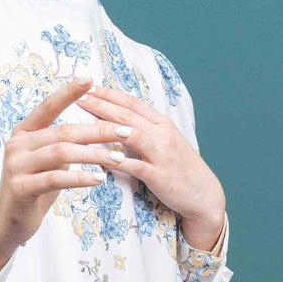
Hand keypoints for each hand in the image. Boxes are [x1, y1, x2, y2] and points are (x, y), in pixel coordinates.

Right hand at [0, 78, 127, 278]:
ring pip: (61, 153)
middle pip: (63, 131)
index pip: (48, 107)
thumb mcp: (49, 161)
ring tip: (117, 158)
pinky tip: (99, 179)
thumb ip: (63, 144)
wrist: (9, 221)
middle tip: (125, 132)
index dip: (68, 92)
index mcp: (24, 131)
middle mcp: (16, 144)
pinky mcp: (20, 188)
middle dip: (98, 130)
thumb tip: (98, 129)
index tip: (90, 79)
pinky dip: (80, 178)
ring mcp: (16, 166)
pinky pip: (56, 178)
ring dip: (94, 155)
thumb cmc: (35, 187)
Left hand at [76, 84, 225, 250]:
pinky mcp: (159, 176)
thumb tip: (119, 120)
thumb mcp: (166, 142)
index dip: (110, 94)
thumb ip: (145, 130)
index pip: (132, 102)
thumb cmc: (180, 168)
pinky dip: (116, 161)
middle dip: (102, 104)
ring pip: (131, 135)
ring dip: (106, 127)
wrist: (203, 194)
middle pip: (128, 114)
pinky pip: (134, 166)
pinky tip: (98, 158)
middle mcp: (163, 134)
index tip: (88, 88)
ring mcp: (161, 154)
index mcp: (163, 124)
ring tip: (85, 122)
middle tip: (78, 96)